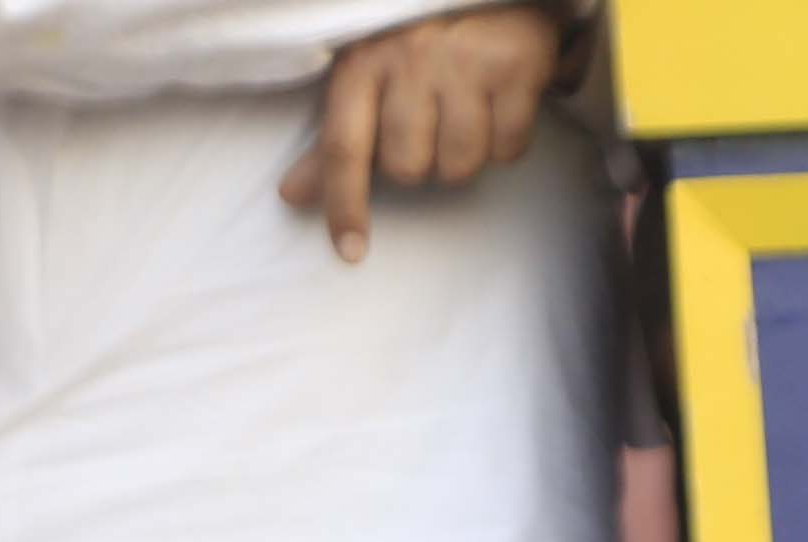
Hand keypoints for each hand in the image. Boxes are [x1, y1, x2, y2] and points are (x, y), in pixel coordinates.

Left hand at [280, 6, 564, 262]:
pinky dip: (506, 145)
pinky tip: (499, 112)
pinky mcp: (514, 70)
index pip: (343, 146)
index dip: (345, 203)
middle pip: (407, 168)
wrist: (493, 1)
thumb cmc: (423, 49)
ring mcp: (464, 63)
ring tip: (467, 120)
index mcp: (362, 62)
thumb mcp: (369, 83)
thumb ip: (334, 143)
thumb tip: (293, 196)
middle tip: (432, 131)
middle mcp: (408, 59)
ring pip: (459, 165)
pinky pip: (508, 149)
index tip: (349, 250)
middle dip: (422, 165)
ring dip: (465, 159)